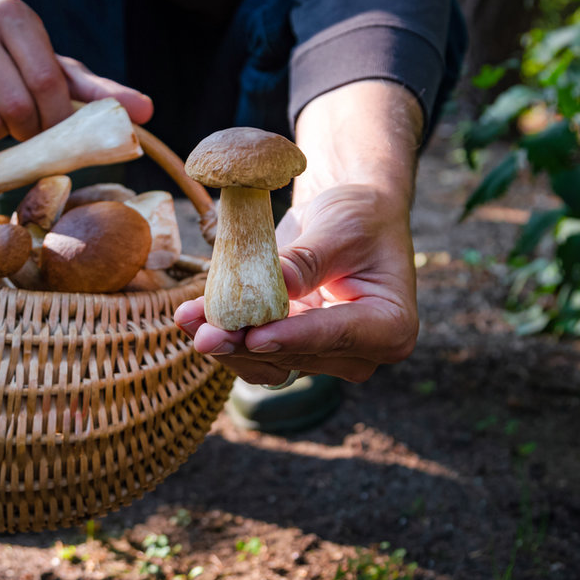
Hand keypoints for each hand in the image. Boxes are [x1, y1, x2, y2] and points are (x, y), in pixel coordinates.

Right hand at [0, 0, 152, 144]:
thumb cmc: (9, 74)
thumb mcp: (55, 77)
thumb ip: (100, 95)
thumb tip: (147, 111)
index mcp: (13, 14)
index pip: (48, 82)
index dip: (54, 119)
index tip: (51, 127)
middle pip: (16, 105)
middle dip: (25, 130)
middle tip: (19, 126)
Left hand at [175, 79, 423, 385]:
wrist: (350, 218)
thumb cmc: (359, 216)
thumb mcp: (338, 229)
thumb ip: (306, 262)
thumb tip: (271, 289)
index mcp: (390, 326)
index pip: (337, 335)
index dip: (292, 338)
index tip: (254, 337)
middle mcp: (361, 353)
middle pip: (297, 356)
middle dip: (246, 343)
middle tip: (204, 331)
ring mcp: (325, 357)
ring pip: (269, 364)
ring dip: (226, 346)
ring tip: (189, 320)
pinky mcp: (292, 350)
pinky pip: (254, 353)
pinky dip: (225, 336)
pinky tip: (192, 316)